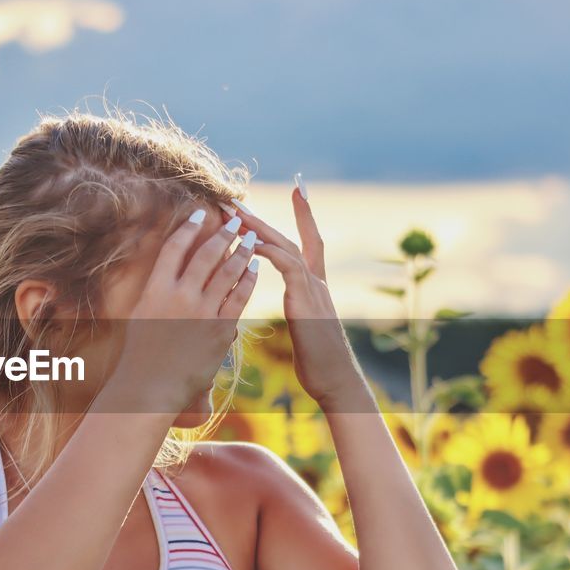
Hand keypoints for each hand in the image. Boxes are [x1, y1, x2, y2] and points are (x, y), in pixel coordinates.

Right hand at [109, 208, 259, 412]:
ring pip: (227, 272)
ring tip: (251, 238)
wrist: (151, 386)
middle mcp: (178, 295)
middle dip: (224, 234)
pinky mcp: (219, 329)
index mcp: (155, 288)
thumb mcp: (141, 315)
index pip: (175, 248)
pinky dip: (248, 279)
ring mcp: (200, 311)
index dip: (189, 228)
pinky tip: (255, 268)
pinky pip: (239, 297)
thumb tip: (168, 273)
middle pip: (206, 254)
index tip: (201, 213)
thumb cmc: (141, 354)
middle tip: (236, 220)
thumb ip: (156, 291)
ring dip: (241, 251)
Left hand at [225, 189, 359, 408]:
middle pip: (290, 238)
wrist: (335, 380)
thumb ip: (297, 309)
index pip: (309, 242)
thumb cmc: (317, 362)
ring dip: (258, 228)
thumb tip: (288, 306)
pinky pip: (288, 266)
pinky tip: (251, 243)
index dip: (303, 216)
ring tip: (234, 214)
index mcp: (314, 286)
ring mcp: (314, 288)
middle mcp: (317, 281)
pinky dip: (270, 251)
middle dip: (262, 218)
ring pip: (286, 246)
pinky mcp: (307, 300)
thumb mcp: (304, 328)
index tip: (297, 189)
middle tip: (238, 199)